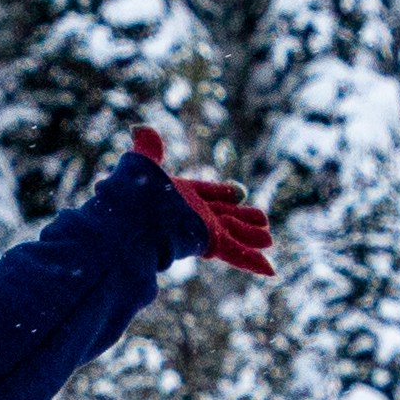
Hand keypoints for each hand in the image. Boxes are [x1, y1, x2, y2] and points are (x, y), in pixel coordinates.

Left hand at [131, 124, 275, 275]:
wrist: (129, 218)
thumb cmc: (132, 192)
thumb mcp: (142, 164)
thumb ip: (147, 148)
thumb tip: (139, 128)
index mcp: (182, 194)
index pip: (208, 192)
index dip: (225, 193)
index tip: (240, 193)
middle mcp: (194, 213)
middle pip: (226, 215)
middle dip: (244, 218)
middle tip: (263, 220)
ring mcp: (203, 229)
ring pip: (234, 233)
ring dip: (251, 238)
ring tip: (268, 240)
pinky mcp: (210, 242)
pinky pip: (236, 253)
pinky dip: (253, 261)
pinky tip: (270, 271)